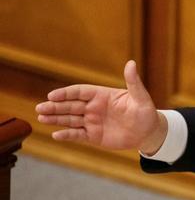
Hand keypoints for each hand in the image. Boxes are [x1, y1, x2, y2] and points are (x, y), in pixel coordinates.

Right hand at [36, 60, 165, 152]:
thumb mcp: (140, 98)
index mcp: (102, 95)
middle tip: (40, 108)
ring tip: (41, 118)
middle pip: (70, 106)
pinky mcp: (93, 135)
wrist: (148, 132)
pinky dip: (67, 135)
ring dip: (56, 119)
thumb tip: (131, 63)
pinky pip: (77, 134)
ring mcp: (92, 122)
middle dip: (55, 107)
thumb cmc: (145, 112)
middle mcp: (94, 107)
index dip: (66, 93)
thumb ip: (133, 82)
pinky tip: (56, 135)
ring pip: (70, 119)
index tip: (52, 95)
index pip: (79, 92)